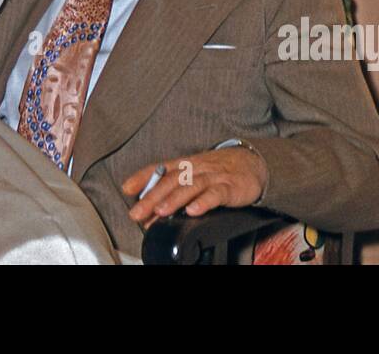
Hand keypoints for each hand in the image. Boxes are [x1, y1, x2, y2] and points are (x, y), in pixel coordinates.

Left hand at [121, 148, 268, 228]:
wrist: (252, 163)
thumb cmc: (218, 172)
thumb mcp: (194, 177)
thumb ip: (172, 194)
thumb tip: (149, 214)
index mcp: (185, 165)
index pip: (160, 168)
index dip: (142, 177)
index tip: (126, 189)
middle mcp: (197, 168)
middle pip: (171, 180)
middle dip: (152, 197)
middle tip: (137, 212)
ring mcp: (214, 177)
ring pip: (191, 186)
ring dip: (174, 199)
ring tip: (161, 211)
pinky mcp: (231, 187)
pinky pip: (217, 194)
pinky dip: (204, 202)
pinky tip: (194, 211)